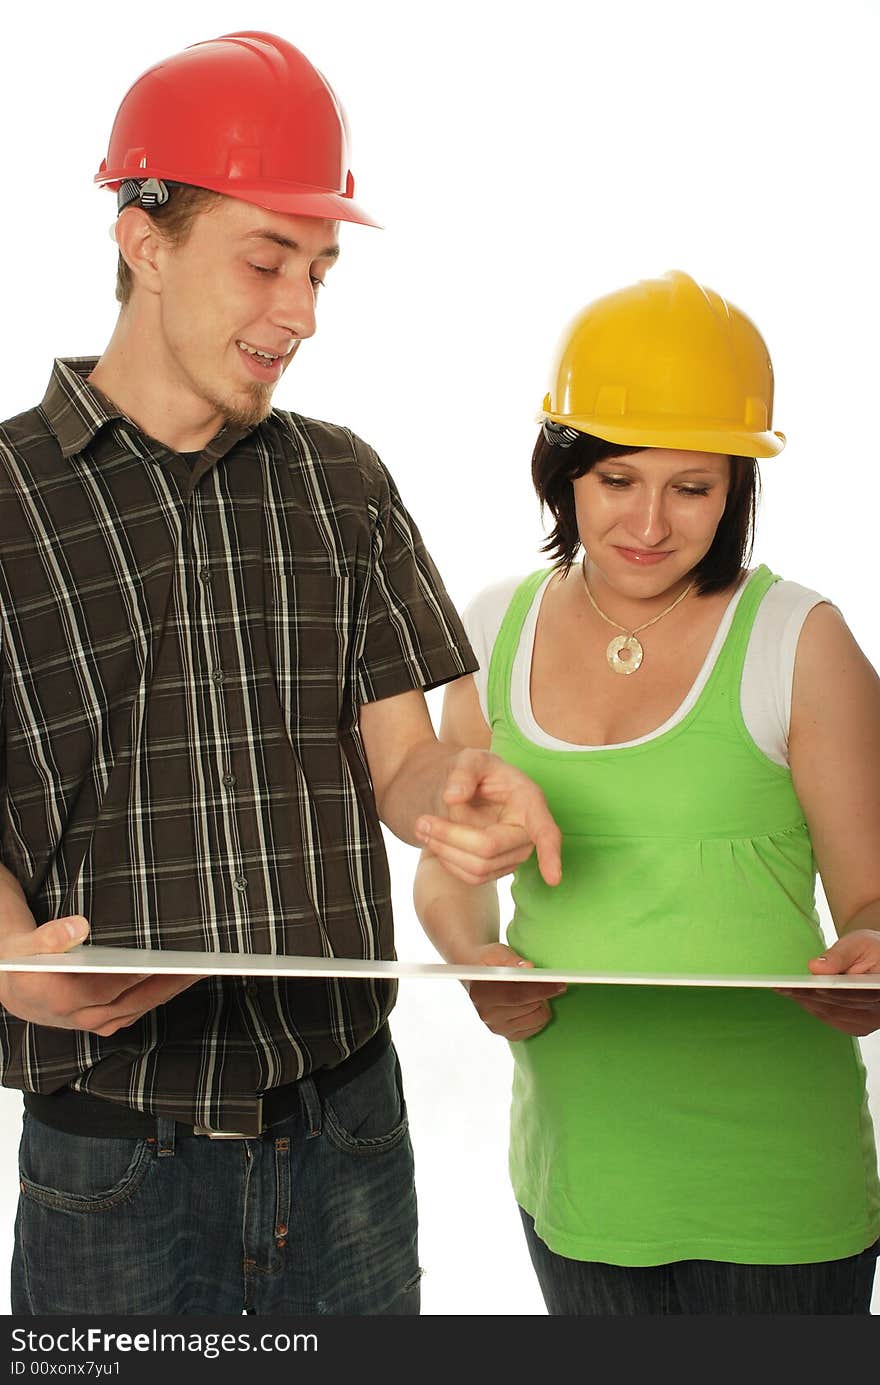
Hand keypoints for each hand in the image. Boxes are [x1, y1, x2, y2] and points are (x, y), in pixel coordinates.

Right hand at [0, 914, 200, 1037]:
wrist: (17, 991)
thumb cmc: (24, 964)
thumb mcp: (27, 946)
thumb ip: (52, 936)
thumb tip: (80, 926)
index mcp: (63, 998)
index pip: (110, 987)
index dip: (141, 975)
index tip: (170, 962)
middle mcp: (84, 1016)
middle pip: (136, 999)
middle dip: (171, 982)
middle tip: (203, 963)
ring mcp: (97, 1022)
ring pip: (143, 1006)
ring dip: (172, 989)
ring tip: (201, 967)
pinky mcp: (107, 1022)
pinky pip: (141, 1009)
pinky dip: (162, 994)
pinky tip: (182, 977)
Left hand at [416, 749, 561, 887]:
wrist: (463, 790)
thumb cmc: (475, 772)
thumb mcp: (469, 758)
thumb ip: (463, 772)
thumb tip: (454, 797)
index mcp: (529, 800)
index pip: (545, 831)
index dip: (550, 855)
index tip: (554, 879)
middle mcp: (528, 832)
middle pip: (489, 849)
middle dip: (451, 837)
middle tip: (421, 821)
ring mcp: (515, 855)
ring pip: (479, 869)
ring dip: (444, 851)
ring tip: (422, 827)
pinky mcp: (498, 869)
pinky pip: (472, 878)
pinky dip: (448, 861)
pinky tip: (438, 842)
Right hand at [465, 942, 565, 1040]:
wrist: (480, 977)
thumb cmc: (490, 962)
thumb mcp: (496, 953)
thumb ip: (510, 959)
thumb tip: (527, 967)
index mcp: (481, 993)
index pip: (517, 995)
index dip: (541, 989)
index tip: (559, 983)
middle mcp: (487, 1014)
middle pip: (530, 1006)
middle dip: (544, 992)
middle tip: (550, 981)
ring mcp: (498, 1027)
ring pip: (537, 1017)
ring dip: (541, 1002)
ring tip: (532, 990)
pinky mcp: (509, 1035)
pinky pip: (537, 1026)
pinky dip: (539, 1013)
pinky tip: (530, 1002)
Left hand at [775, 930, 879, 1035]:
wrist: (879, 959)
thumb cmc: (873, 949)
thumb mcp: (860, 943)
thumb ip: (840, 955)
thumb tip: (815, 967)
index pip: (855, 994)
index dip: (831, 992)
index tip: (810, 987)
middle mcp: (878, 1012)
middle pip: (839, 1007)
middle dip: (810, 996)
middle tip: (784, 987)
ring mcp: (868, 1022)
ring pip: (832, 1015)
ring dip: (807, 1003)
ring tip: (784, 990)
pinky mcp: (857, 1025)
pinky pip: (831, 1018)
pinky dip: (813, 1006)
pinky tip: (796, 995)